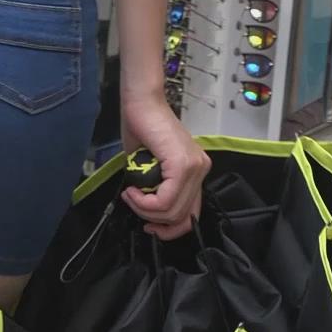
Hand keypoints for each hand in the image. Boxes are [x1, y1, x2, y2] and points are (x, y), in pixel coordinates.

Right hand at [121, 94, 210, 241]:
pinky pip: (165, 199)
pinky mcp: (183, 164)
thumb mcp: (151, 166)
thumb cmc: (142, 128)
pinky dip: (145, 202)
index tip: (150, 226)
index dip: (170, 228)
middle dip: (152, 219)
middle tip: (133, 203)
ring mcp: (194, 167)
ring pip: (172, 210)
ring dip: (145, 209)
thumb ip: (157, 187)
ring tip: (131, 194)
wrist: (141, 103)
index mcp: (195, 170)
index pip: (191, 213)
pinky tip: (133, 191)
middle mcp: (200, 169)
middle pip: (181, 216)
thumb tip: (149, 211)